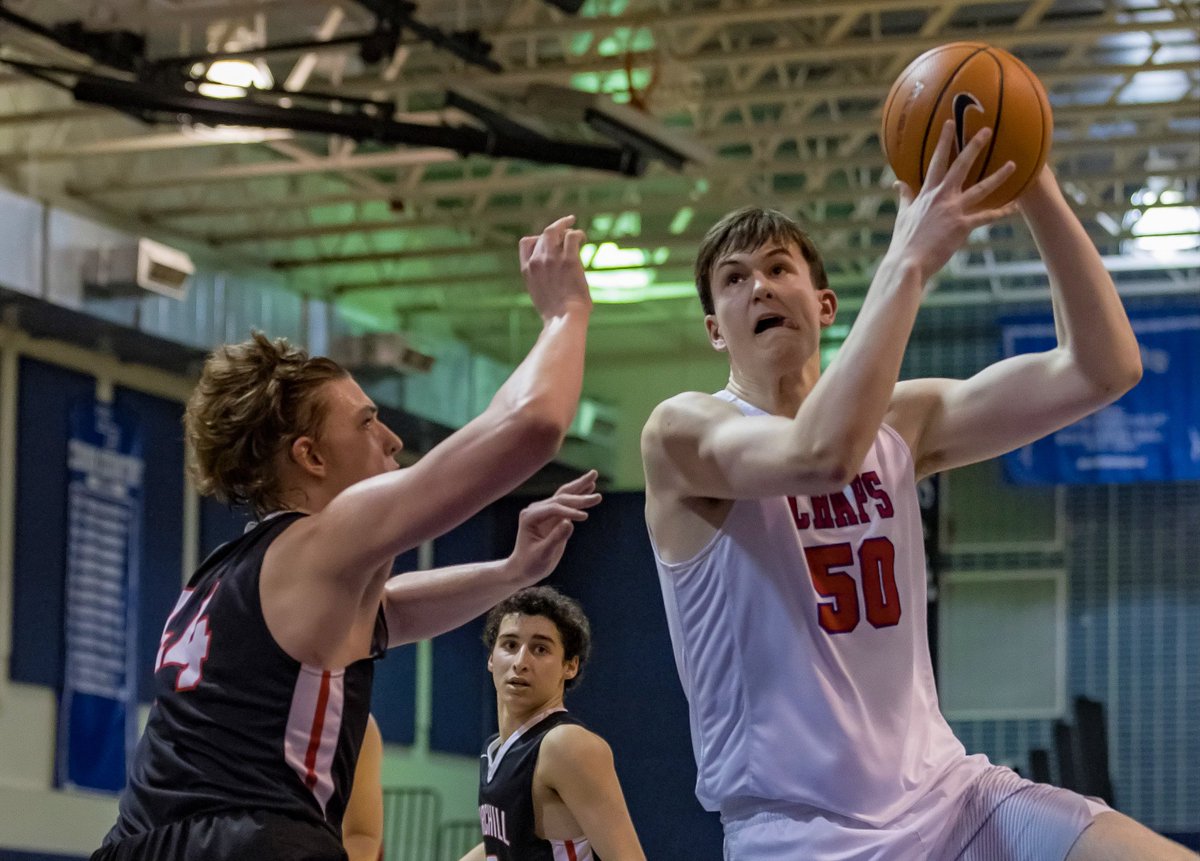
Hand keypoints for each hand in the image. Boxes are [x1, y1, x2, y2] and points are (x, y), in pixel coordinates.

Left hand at [508, 470, 600, 585]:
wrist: (523, 569)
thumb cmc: (530, 564)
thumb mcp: (542, 554)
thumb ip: (555, 538)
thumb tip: (569, 523)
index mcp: (530, 517)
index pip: (553, 508)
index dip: (570, 511)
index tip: (585, 517)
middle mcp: (536, 510)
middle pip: (561, 497)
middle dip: (579, 496)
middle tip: (598, 497)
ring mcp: (545, 511)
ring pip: (565, 495)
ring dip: (580, 487)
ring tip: (594, 475)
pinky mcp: (553, 516)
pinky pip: (568, 502)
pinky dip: (579, 495)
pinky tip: (590, 486)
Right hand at [519, 215, 592, 320]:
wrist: (563, 320)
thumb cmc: (556, 314)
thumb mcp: (540, 295)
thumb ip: (542, 280)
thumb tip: (554, 277)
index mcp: (527, 270)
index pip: (526, 243)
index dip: (538, 238)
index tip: (548, 240)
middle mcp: (537, 261)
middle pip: (543, 235)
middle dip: (555, 229)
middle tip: (566, 225)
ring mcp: (552, 259)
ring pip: (555, 230)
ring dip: (565, 226)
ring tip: (574, 227)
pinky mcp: (569, 260)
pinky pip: (572, 237)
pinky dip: (578, 234)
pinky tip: (583, 239)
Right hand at [887, 120, 1018, 282]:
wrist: (908, 262)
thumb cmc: (904, 241)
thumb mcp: (903, 215)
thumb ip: (905, 197)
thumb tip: (898, 183)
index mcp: (927, 193)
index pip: (936, 162)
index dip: (943, 141)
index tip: (949, 123)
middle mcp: (942, 197)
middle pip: (961, 166)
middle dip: (974, 146)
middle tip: (987, 131)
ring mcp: (953, 210)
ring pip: (981, 188)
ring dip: (999, 176)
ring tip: (1013, 164)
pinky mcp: (962, 226)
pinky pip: (986, 217)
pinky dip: (1001, 212)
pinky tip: (1015, 207)